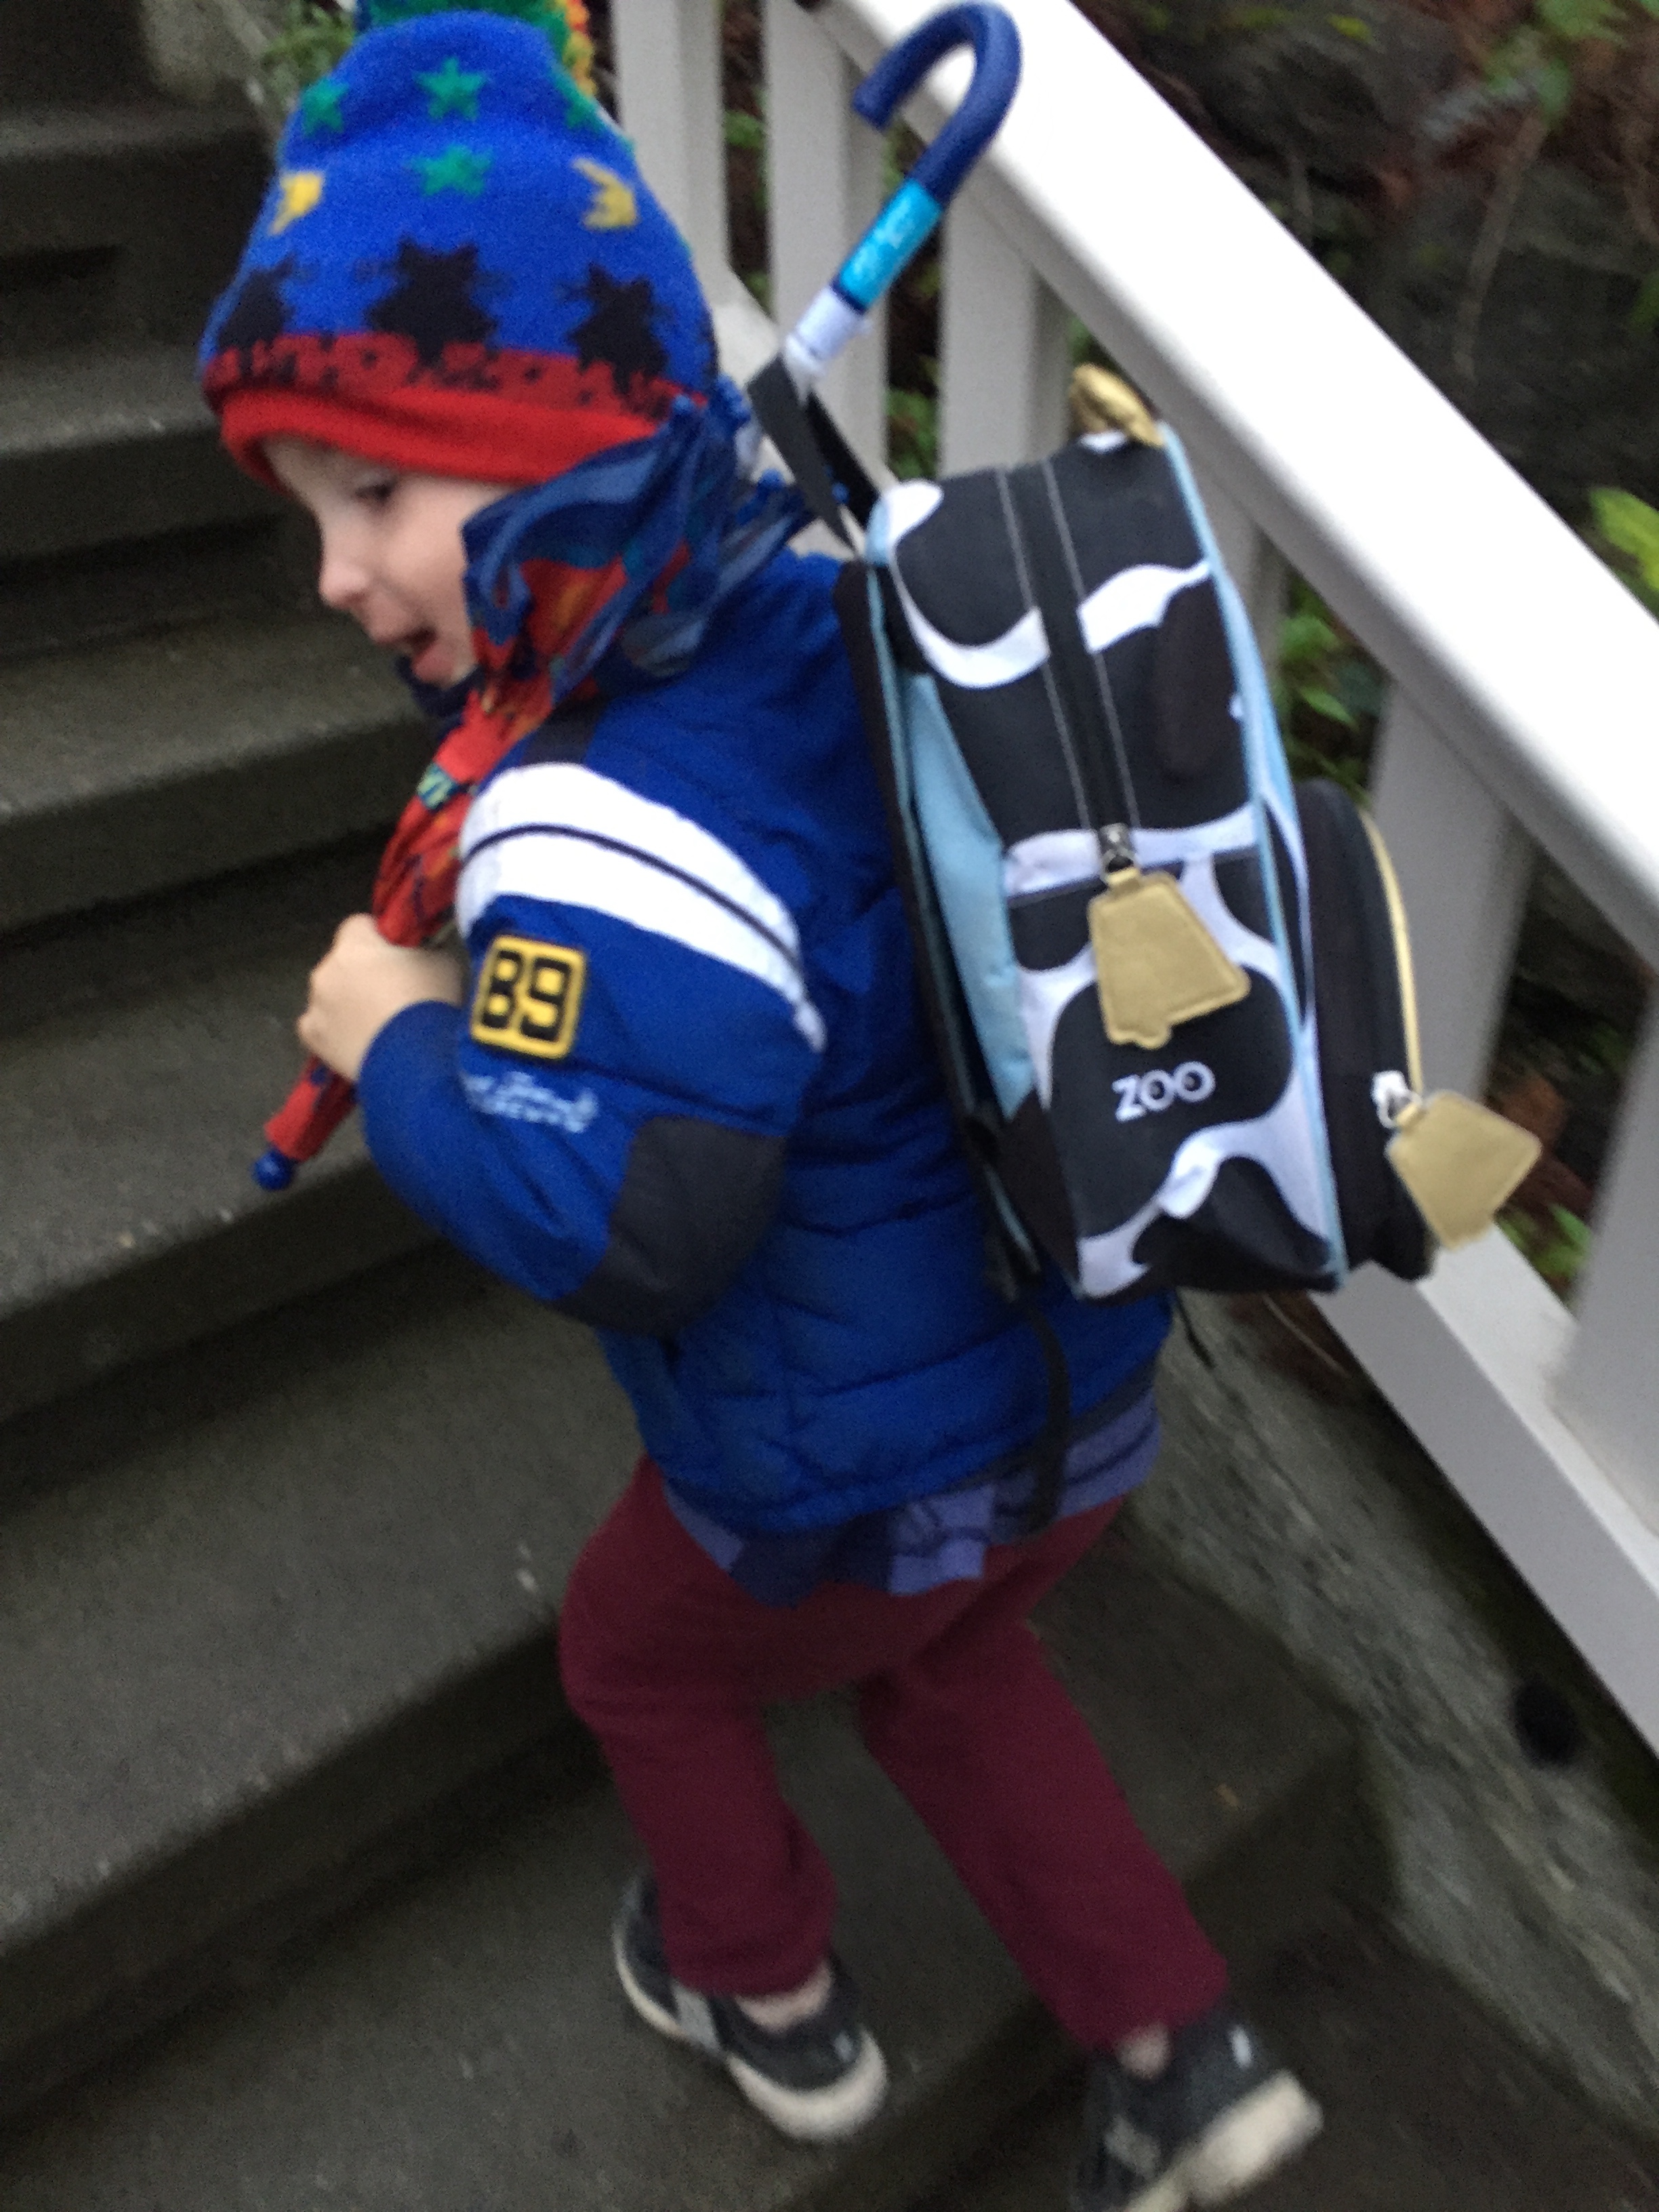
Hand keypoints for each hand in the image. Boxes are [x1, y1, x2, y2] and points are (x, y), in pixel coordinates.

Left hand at [298, 914, 464, 1082]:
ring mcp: (315, 1007)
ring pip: (329, 996)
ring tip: (379, 1024)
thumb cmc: (429, 1003)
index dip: (378, 937)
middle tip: (393, 993)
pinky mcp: (313, 1039)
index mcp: (353, 946)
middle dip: (362, 972)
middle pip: (342, 963)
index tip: (397, 954)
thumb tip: (421, 954)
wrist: (416, 1060)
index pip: (358, 925)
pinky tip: (358, 1041)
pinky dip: (335, 1031)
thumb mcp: (443, 963)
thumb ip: (425, 951)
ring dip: (348, 1002)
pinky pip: (319, 1027)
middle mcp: (325, 972)